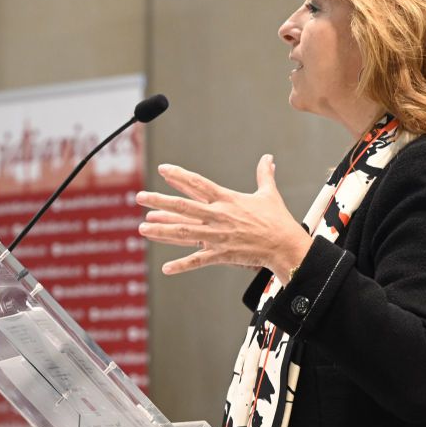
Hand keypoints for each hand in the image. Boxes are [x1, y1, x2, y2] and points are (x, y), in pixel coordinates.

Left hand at [135, 154, 312, 278]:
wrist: (285, 245)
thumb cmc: (277, 220)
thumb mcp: (269, 194)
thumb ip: (264, 175)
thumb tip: (268, 158)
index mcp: (227, 199)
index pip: (198, 184)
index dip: (179, 176)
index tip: (162, 169)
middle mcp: (218, 216)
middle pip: (183, 207)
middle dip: (159, 202)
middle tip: (139, 197)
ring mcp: (218, 236)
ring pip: (184, 233)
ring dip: (161, 231)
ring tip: (141, 228)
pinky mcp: (222, 254)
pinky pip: (198, 261)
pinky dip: (182, 265)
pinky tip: (165, 268)